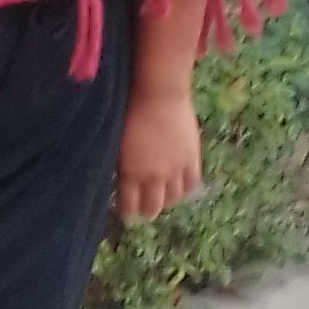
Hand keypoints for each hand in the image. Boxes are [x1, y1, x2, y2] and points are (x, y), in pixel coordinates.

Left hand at [116, 88, 201, 222]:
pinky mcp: (191, 159)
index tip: (127, 213)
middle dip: (147, 211)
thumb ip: (121, 165)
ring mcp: (175, 170)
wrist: (159, 95)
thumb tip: (121, 179)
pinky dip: (185, 189)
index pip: (129, 205)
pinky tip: (180, 186)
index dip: (128, 212)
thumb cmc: (130, 112)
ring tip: (163, 197)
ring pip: (173, 198)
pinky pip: (191, 184)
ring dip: (167, 201)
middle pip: (152, 207)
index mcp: (130, 173)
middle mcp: (153, 176)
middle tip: (145, 210)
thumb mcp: (117, 143)